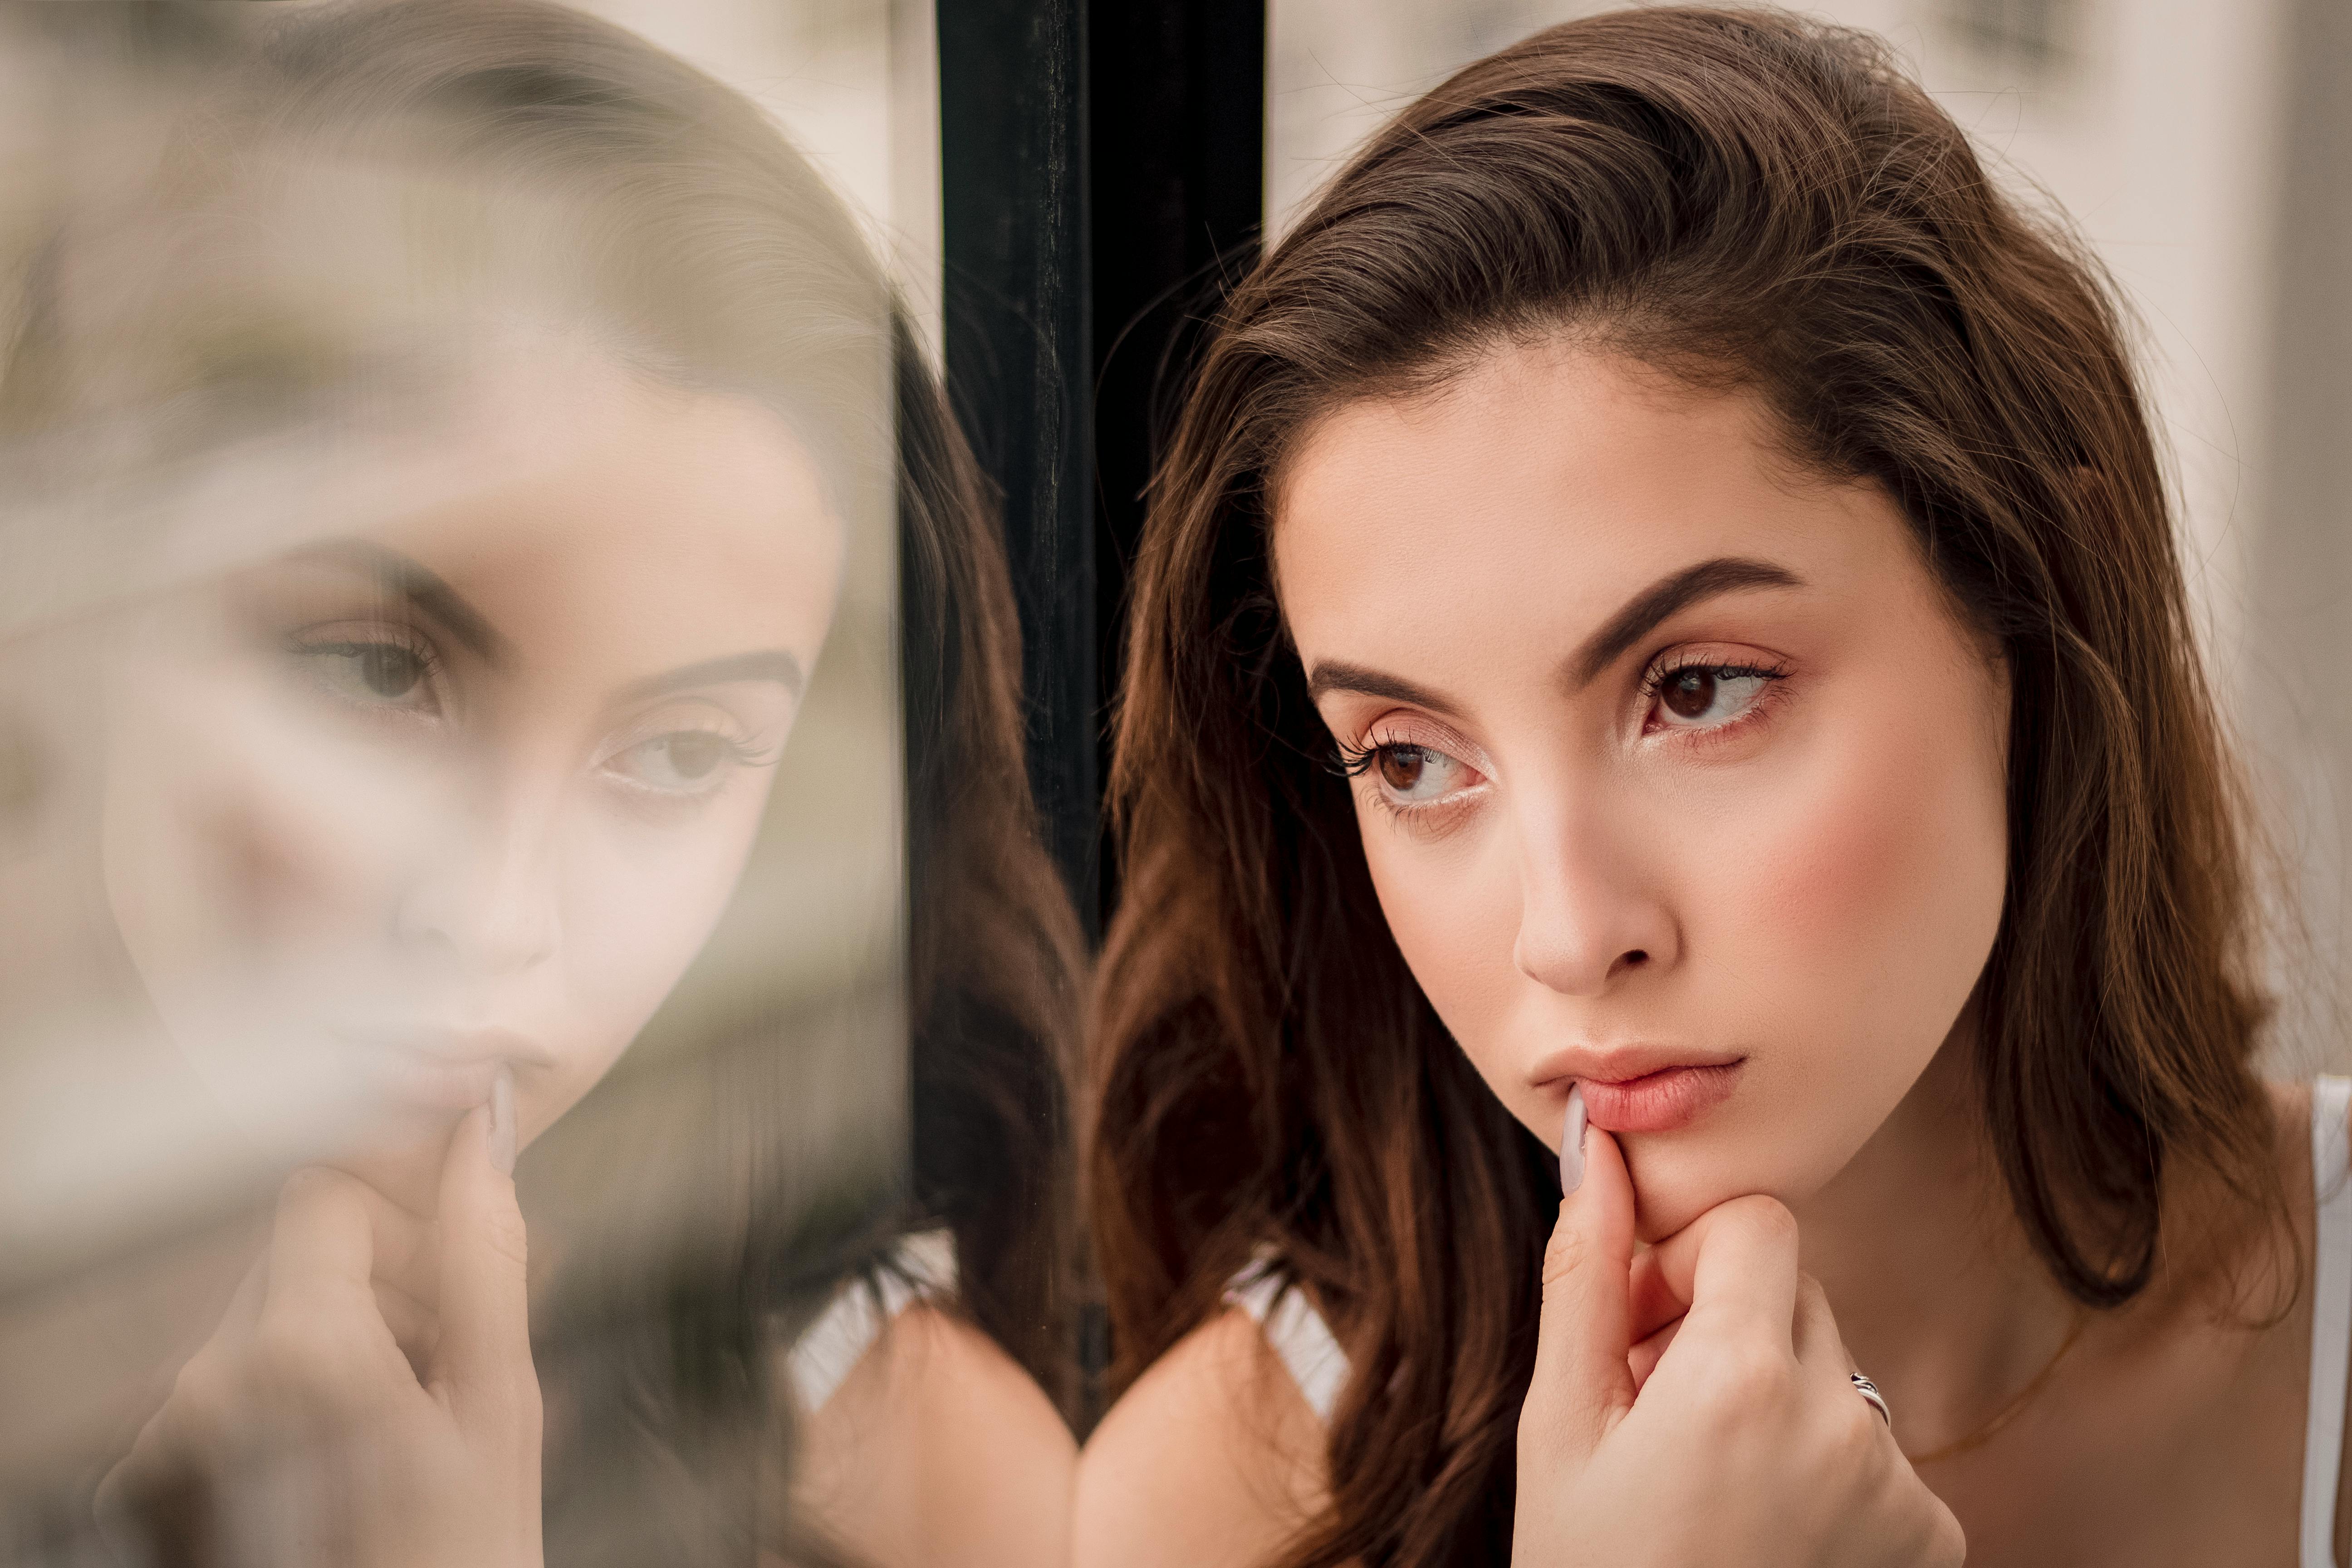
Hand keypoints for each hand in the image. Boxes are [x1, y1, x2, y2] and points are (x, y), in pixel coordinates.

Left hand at [99, 1089, 542, 1567]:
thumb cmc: (460, 1559)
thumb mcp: (501, 1408)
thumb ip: (484, 1257)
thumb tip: (482, 1133)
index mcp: (294, 1353)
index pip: (323, 1193)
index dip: (400, 1225)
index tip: (448, 1297)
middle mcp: (202, 1387)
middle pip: (291, 1259)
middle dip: (378, 1291)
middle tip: (443, 1375)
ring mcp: (162, 1442)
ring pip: (262, 1321)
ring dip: (336, 1348)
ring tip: (397, 1434)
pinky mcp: (143, 1483)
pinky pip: (222, 1389)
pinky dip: (283, 1407)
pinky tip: (340, 1467)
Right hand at [1512, 1119, 1962, 1567]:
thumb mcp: (1561, 1426)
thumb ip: (1585, 1276)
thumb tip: (1596, 1150)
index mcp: (1742, 1377)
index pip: (1758, 1222)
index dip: (1692, 1261)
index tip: (1647, 1329)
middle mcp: (1843, 1418)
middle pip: (1797, 1293)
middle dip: (1730, 1327)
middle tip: (1662, 1413)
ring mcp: (1896, 1483)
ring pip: (1836, 1368)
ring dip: (1778, 1399)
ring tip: (1710, 1484)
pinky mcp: (1932, 1536)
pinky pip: (1874, 1446)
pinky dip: (1824, 1468)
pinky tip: (1764, 1525)